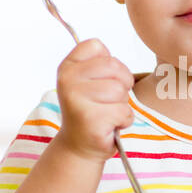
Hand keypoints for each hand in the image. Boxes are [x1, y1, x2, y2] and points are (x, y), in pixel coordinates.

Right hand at [54, 38, 134, 163]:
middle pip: (114, 66)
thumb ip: (99, 62)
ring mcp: (77, 100)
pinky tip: (109, 126)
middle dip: (122, 84)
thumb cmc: (91, 110)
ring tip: (107, 113)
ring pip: (120, 90)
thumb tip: (113, 58)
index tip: (104, 79)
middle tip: (110, 100)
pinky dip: (124, 121)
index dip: (111, 63)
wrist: (79, 146)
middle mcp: (67, 80)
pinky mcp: (91, 119)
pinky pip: (124, 112)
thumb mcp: (88, 81)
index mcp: (67, 67)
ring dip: (122, 105)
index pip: (96, 45)